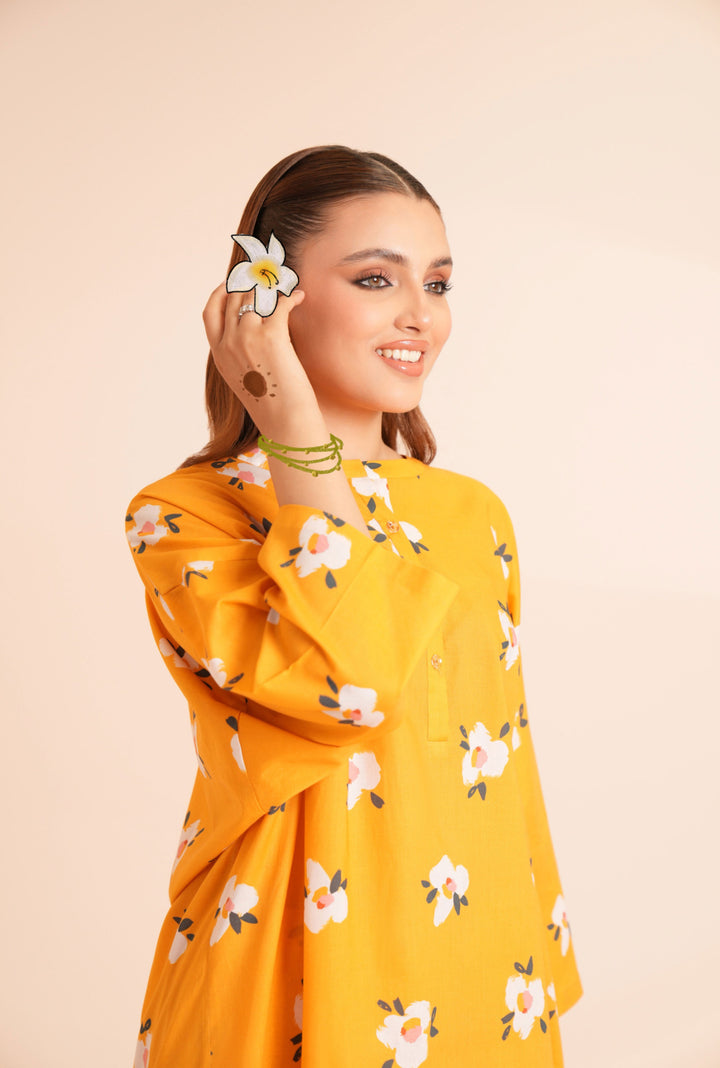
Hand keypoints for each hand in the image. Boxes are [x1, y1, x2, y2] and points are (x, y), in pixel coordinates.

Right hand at [202, 284, 325, 441]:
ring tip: (285, 286)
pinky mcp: (271, 336)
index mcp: (220, 355)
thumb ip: (240, 356)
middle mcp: (229, 343)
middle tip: (267, 276)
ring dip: (272, 288)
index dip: (220, 292)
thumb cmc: (271, 404)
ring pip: (255, 297)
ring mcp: (247, 338)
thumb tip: (252, 335)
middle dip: (250, 282)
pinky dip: (291, 297)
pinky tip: (300, 297)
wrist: (285, 421)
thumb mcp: (244, 380)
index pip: (210, 312)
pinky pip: (280, 305)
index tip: (231, 283)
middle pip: (234, 298)